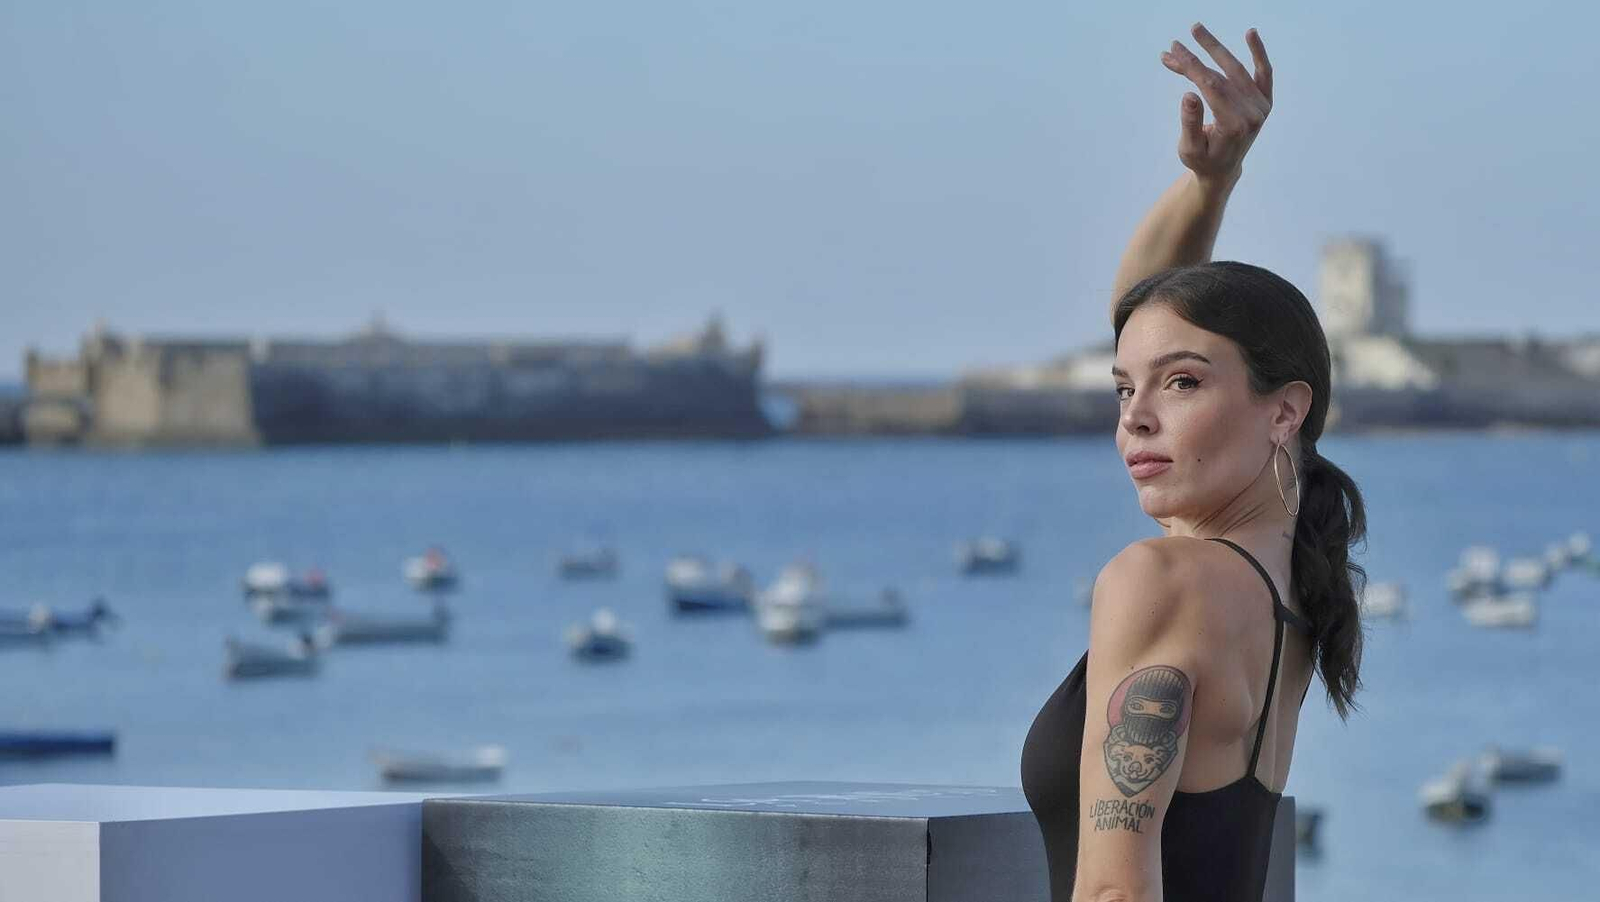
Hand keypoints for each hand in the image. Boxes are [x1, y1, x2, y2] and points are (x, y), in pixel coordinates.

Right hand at [1160, 23, 1271, 188]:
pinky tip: (1250, 33)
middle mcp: (1253, 114)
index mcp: (1234, 126)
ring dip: (1215, 49)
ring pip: (1235, 70)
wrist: (1223, 169)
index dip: (1190, 67)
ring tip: (1196, 30)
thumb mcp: (1189, 148)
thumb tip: (1189, 95)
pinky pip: (1263, 72)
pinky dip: (1258, 53)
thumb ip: (1190, 123)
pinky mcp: (1264, 100)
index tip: (1172, 53)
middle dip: (1197, 57)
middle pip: (1221, 76)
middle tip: (1176, 43)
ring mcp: (1261, 106)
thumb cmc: (1202, 160)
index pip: (1210, 87)